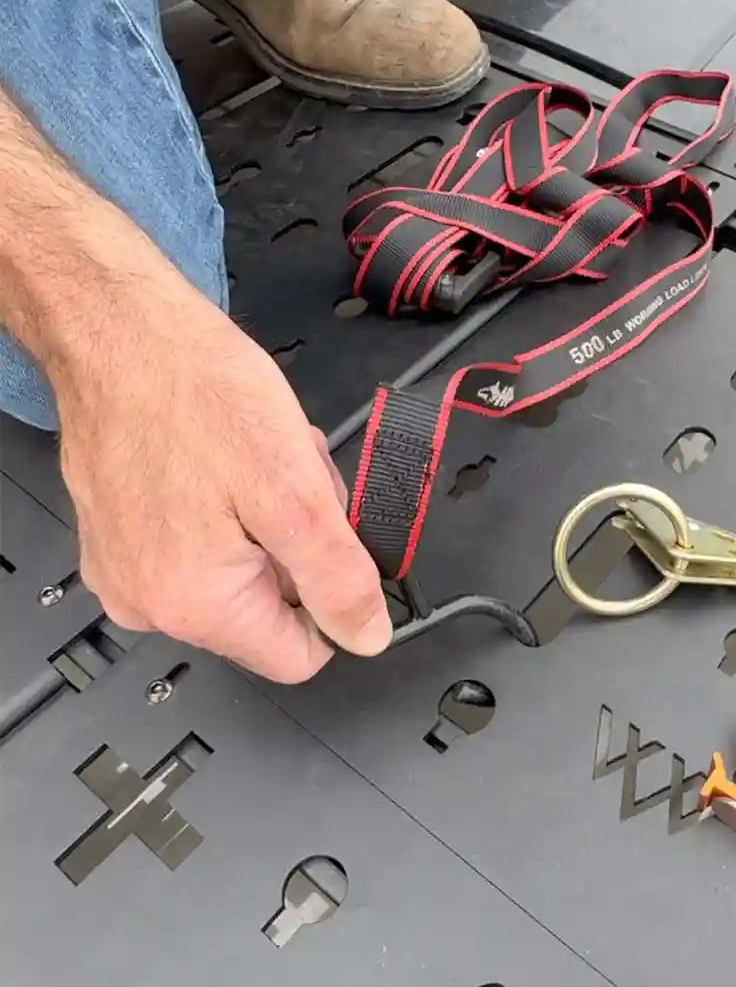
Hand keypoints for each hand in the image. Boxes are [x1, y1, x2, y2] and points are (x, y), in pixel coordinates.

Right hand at [51, 279, 390, 682]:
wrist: (118, 329)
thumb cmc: (194, 390)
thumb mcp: (297, 492)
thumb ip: (338, 577)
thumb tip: (366, 637)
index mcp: (194, 603)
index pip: (299, 657)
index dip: (334, 601)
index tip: (335, 545)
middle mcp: (148, 601)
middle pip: (270, 610)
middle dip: (298, 550)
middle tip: (291, 482)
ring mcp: (126, 570)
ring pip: (242, 574)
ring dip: (269, 525)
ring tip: (255, 463)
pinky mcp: (121, 538)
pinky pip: (204, 546)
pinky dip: (233, 510)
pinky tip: (227, 461)